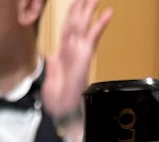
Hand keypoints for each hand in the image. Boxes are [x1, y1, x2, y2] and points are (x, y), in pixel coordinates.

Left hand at [41, 0, 112, 122]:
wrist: (63, 113)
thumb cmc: (58, 103)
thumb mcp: (49, 83)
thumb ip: (52, 68)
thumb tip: (52, 55)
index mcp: (63, 55)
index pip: (67, 29)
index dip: (71, 14)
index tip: (77, 1)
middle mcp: (72, 51)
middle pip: (76, 22)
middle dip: (82, 5)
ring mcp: (79, 52)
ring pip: (83, 24)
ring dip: (90, 8)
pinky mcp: (84, 57)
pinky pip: (93, 37)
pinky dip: (100, 24)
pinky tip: (108, 12)